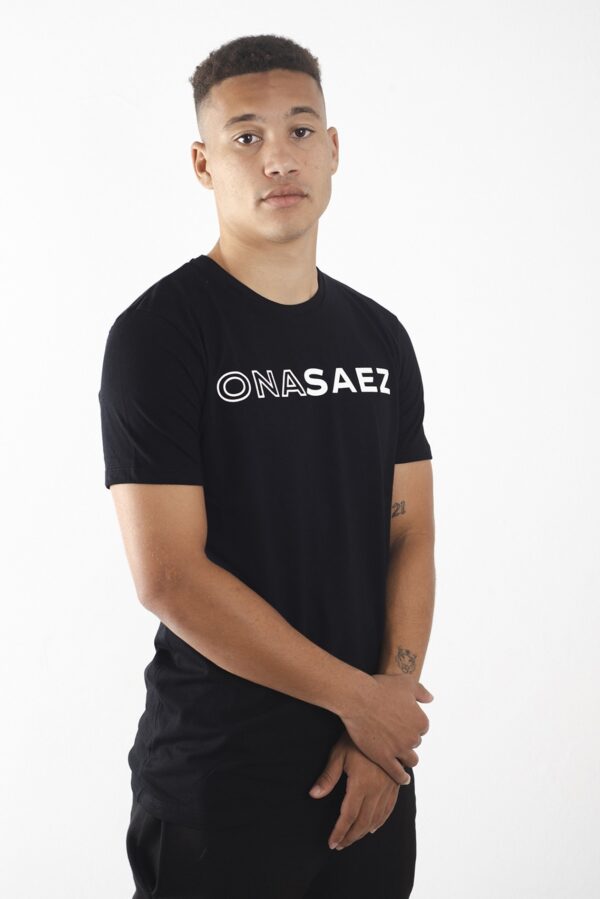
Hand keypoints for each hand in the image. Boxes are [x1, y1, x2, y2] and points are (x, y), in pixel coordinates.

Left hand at [308, 729, 403, 850]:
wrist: (381, 723)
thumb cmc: (355, 736)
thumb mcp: (339, 753)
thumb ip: (328, 776)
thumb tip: (313, 795)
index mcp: (361, 784)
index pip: (348, 816)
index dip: (340, 832)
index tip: (332, 843)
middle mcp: (377, 789)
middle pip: (363, 822)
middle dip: (350, 836)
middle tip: (340, 844)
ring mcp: (389, 787)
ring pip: (377, 818)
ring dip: (363, 832)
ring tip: (352, 838)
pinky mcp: (395, 783)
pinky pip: (389, 809)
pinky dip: (380, 821)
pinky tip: (373, 827)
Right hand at [339, 675, 432, 783]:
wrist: (358, 698)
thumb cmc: (381, 688)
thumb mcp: (406, 683)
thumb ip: (421, 691)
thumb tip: (430, 699)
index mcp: (420, 720)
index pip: (422, 728)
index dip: (411, 724)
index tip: (402, 721)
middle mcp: (413, 737)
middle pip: (415, 743)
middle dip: (407, 739)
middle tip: (395, 734)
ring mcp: (399, 749)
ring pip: (410, 760)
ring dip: (407, 758)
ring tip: (401, 757)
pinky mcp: (384, 758)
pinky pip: (397, 773)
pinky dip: (401, 777)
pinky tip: (403, 778)